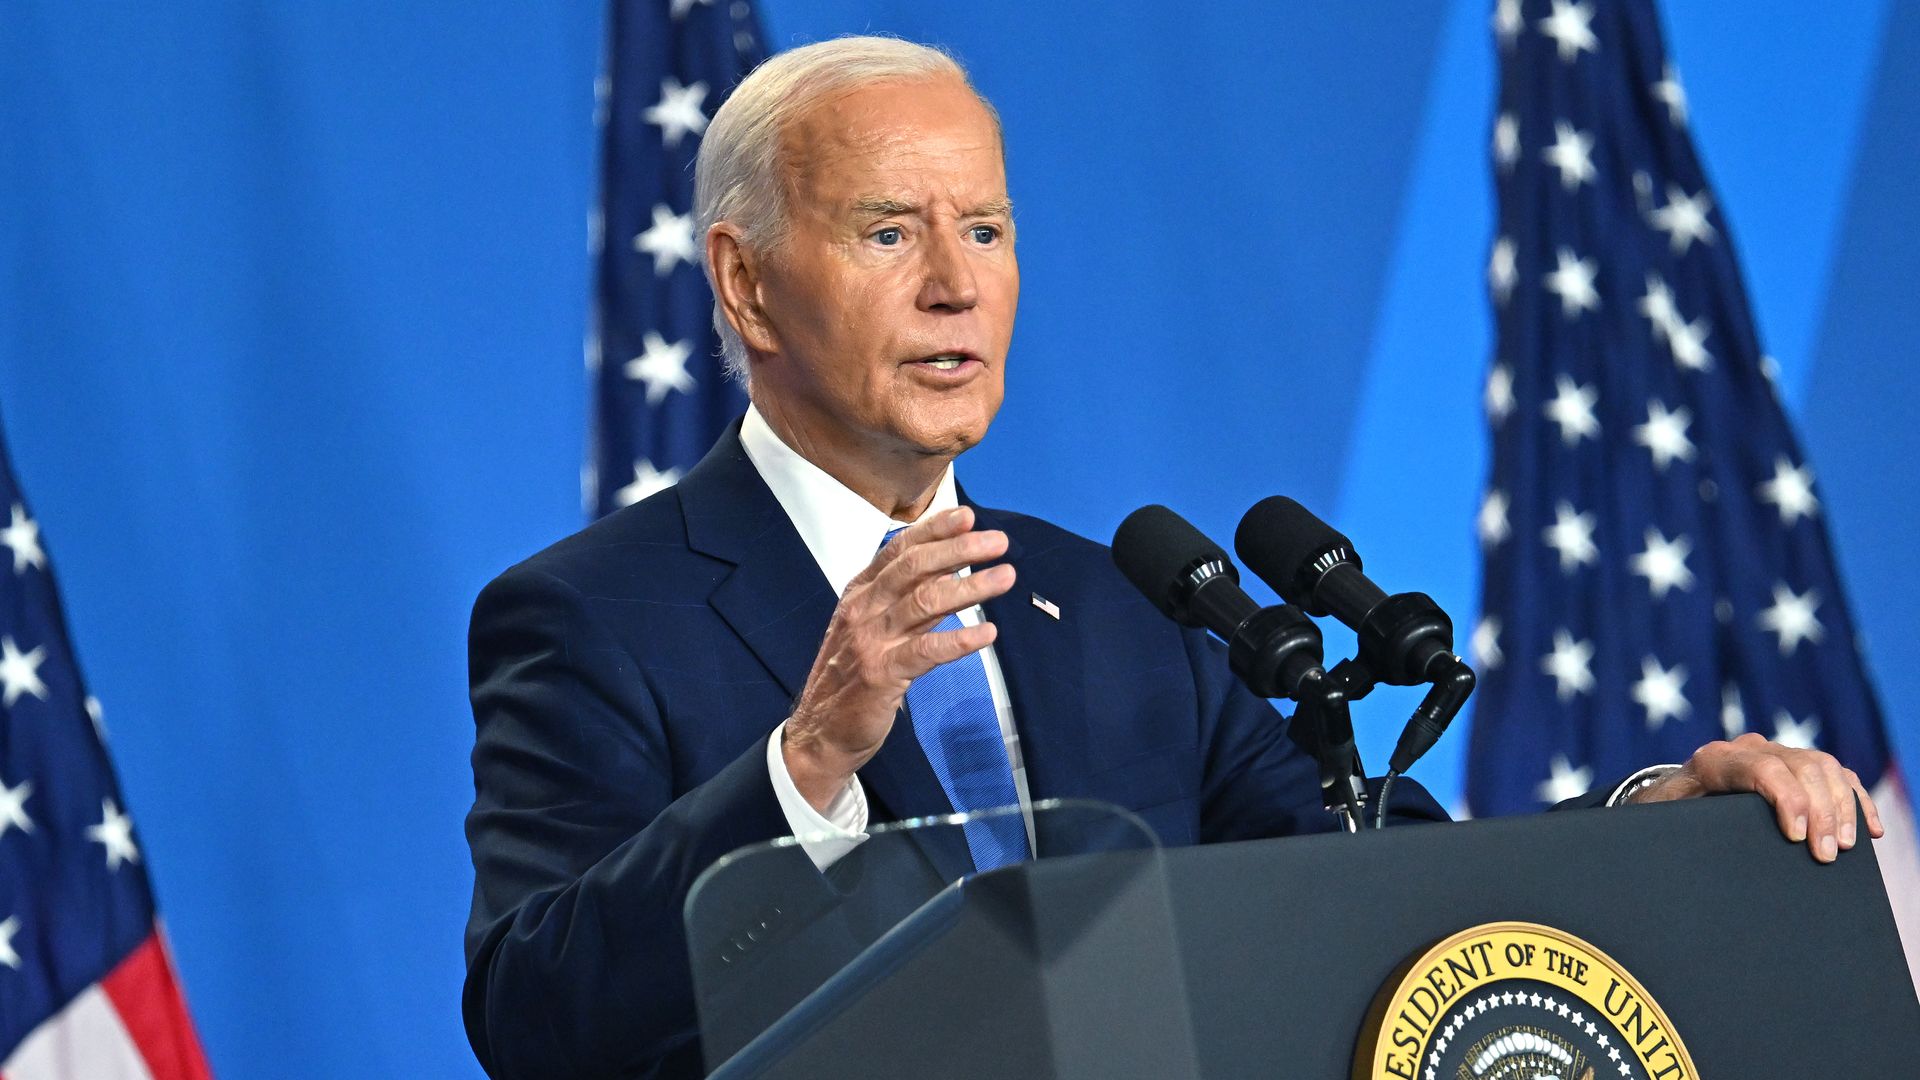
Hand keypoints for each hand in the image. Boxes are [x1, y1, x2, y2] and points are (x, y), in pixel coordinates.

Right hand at [783, 506, 1015, 810]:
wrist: (819, 733)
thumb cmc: (850, 679)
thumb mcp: (868, 628)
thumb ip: (901, 599)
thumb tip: (944, 570)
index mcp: (859, 594)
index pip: (899, 551)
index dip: (934, 530)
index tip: (967, 515)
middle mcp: (863, 610)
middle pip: (915, 568)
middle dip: (959, 550)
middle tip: (997, 541)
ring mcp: (870, 642)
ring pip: (925, 602)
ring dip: (970, 587)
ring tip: (1005, 576)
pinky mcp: (881, 675)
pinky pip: (926, 651)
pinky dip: (959, 640)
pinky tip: (988, 632)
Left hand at [1630, 732, 1885, 862]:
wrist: (1671, 798)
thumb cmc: (1667, 816)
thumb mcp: (1664, 821)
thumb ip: (1677, 827)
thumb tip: (1696, 852)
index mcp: (1713, 761)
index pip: (1761, 768)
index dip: (1787, 798)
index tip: (1797, 837)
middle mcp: (1747, 749)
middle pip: (1800, 766)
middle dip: (1820, 811)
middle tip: (1828, 855)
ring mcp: (1775, 753)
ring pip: (1823, 767)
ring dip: (1842, 807)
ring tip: (1846, 847)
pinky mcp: (1796, 766)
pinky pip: (1836, 775)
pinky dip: (1856, 800)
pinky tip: (1869, 830)